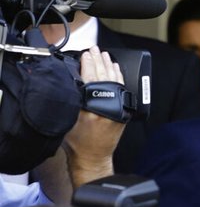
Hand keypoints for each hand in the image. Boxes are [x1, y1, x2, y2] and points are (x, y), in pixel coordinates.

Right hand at [62, 46, 126, 184]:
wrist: (93, 158)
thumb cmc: (77, 142)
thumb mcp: (67, 117)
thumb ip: (71, 98)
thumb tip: (72, 78)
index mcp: (93, 108)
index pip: (91, 78)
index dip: (88, 63)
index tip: (86, 53)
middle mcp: (109, 107)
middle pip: (105, 77)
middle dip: (99, 61)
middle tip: (95, 49)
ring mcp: (119, 109)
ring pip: (116, 81)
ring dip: (110, 67)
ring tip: (105, 55)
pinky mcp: (124, 112)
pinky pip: (122, 89)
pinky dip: (118, 78)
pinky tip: (116, 70)